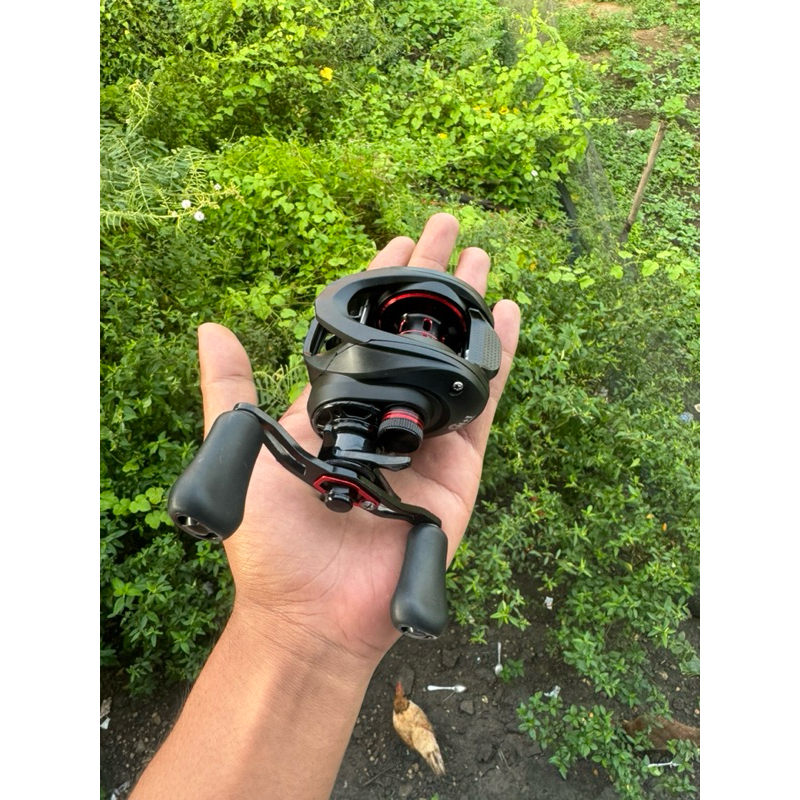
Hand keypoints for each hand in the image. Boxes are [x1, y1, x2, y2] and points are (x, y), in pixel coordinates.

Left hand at [198, 213, 519, 666]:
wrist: (314, 610)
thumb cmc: (271, 542)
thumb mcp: (241, 452)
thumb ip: (227, 392)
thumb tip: (210, 328)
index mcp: (337, 405)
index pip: (364, 330)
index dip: (379, 284)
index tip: (397, 241)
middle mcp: (385, 413)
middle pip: (413, 333)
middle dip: (431, 280)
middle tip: (449, 229)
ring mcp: (425, 438)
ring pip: (452, 359)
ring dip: (468, 309)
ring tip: (482, 260)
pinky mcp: (459, 466)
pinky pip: (483, 403)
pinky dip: (499, 359)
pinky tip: (508, 317)